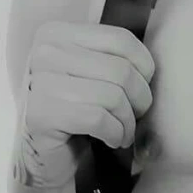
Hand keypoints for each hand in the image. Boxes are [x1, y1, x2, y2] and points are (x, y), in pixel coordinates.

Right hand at [16, 20, 155, 186]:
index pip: (121, 39)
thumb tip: (153, 67)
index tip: (139, 90)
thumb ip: (115, 60)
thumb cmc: (76, 114)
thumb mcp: (93, 76)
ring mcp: (39, 83)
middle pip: (121, 70)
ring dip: (127, 122)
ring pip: (113, 96)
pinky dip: (115, 134)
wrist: (46, 158)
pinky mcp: (40, 115)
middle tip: (134, 117)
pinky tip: (111, 140)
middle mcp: (44, 53)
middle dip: (139, 100)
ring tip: (123, 132)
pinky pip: (98, 119)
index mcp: (58, 34)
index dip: (144, 68)